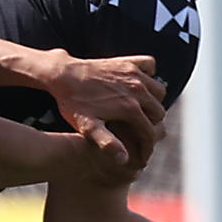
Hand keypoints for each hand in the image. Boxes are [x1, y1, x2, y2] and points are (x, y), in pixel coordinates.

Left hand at [48, 54, 166, 166]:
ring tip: (141, 112)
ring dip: (153, 102)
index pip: (150, 133)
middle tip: (141, 134)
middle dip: (152, 126)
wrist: (62, 75)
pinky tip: (139, 85)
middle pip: (158, 113)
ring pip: (159, 92)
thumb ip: (107, 143)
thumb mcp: (87, 127)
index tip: (142, 156)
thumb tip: (125, 160)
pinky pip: (150, 66)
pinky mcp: (129, 61)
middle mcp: (137, 89)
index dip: (147, 148)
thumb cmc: (73, 103)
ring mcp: (134, 73)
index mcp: (129, 108)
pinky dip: (149, 75)